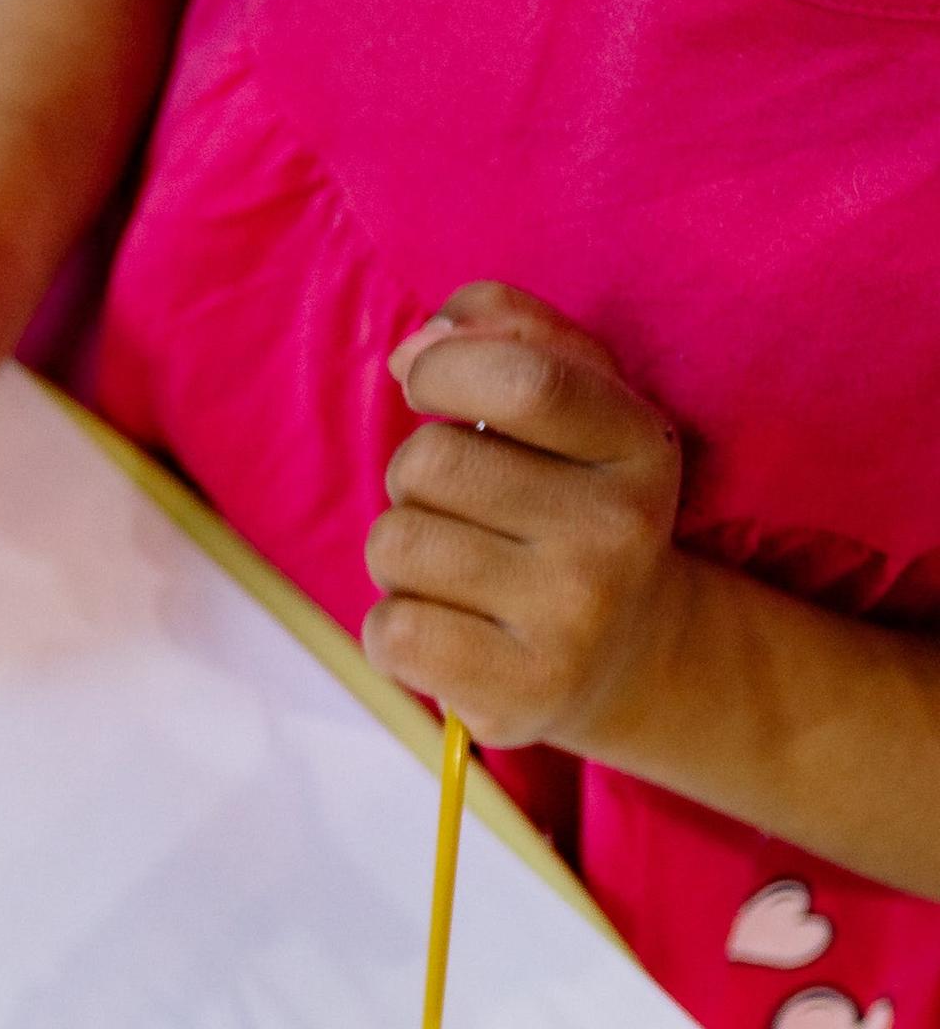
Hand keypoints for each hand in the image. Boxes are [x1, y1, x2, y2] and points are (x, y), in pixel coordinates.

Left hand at [365, 284, 695, 754]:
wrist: (629, 653)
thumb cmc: (570, 504)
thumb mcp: (575, 402)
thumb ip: (508, 335)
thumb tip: (416, 346)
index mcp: (639, 445)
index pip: (526, 381)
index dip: (445, 370)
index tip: (428, 383)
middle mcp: (618, 531)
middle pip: (429, 463)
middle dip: (414, 477)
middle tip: (465, 508)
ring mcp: (573, 617)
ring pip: (396, 544)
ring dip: (400, 552)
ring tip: (459, 570)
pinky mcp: (519, 692)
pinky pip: (389, 631)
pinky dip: (394, 628)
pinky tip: (450, 628)